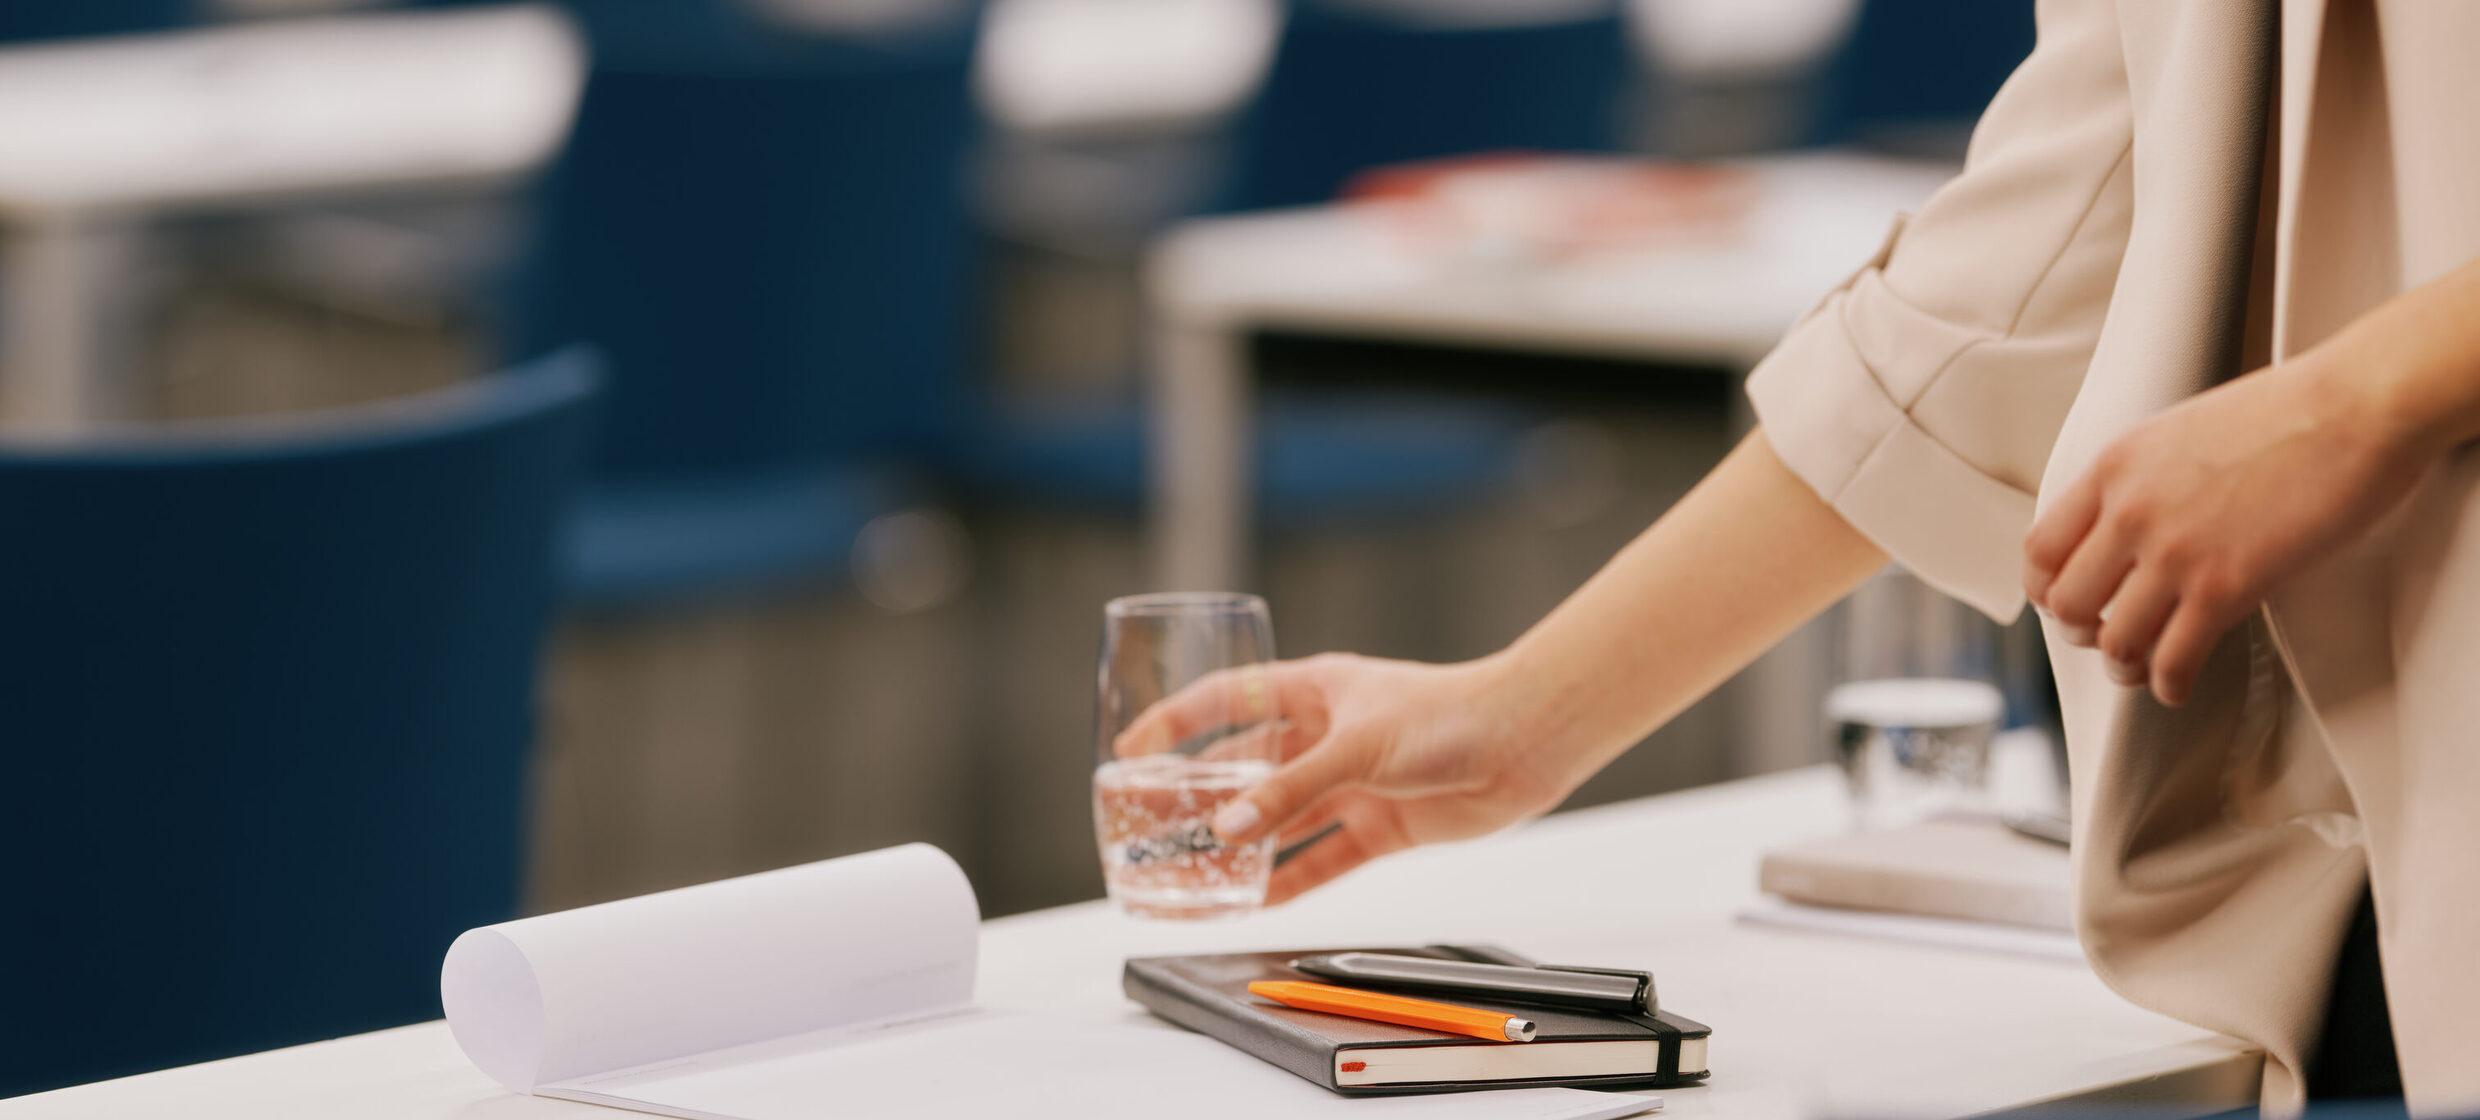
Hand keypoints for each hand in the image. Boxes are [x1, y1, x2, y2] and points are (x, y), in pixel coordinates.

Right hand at [1113, 653, 1570, 904]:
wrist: (1523, 742)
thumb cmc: (1447, 714)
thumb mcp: (1355, 746)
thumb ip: (1289, 791)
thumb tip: (1229, 829)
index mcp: (1313, 691)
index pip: (1225, 700)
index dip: (1175, 724)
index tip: (1130, 750)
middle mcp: (1327, 735)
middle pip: (1248, 768)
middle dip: (1201, 797)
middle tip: (1152, 826)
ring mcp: (1353, 780)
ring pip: (1283, 818)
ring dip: (1244, 845)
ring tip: (1195, 873)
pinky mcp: (1381, 822)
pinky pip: (1324, 856)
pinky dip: (1292, 878)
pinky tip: (1257, 899)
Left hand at [2022, 356, 2432, 704]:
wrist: (2356, 406)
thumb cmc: (2287, 410)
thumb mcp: (2180, 429)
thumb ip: (2143, 477)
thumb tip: (2129, 517)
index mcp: (2115, 468)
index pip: (2042, 548)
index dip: (2046, 588)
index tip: (2063, 601)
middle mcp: (2131, 512)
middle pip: (2066, 602)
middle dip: (2081, 630)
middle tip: (2104, 636)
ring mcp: (2175, 552)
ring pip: (2114, 640)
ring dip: (2124, 665)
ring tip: (2142, 667)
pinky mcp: (2227, 587)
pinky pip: (2173, 659)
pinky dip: (2168, 684)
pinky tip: (2177, 685)